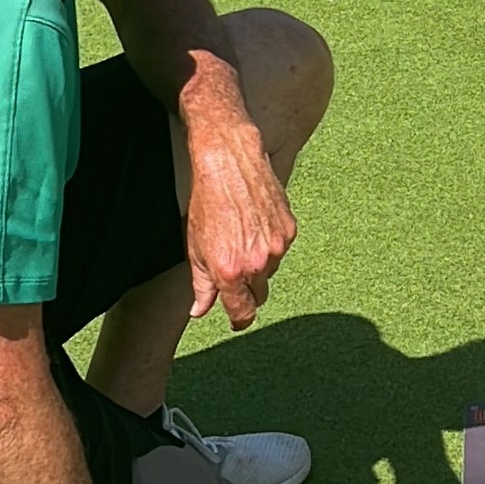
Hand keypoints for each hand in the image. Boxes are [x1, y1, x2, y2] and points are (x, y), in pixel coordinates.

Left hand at [183, 114, 295, 331]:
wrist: (228, 162)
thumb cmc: (206, 201)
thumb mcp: (195, 248)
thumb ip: (201, 285)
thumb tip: (200, 310)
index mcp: (230, 272)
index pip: (243, 312)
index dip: (240, 320)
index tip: (238, 321)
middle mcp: (257, 263)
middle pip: (259, 295)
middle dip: (247, 290)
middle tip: (235, 272)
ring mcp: (277, 246)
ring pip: (271, 270)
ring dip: (259, 264)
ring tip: (242, 237)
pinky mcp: (289, 229)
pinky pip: (281, 248)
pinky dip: (270, 243)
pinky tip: (255, 224)